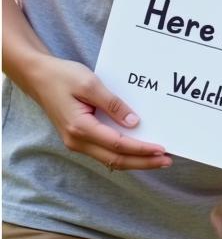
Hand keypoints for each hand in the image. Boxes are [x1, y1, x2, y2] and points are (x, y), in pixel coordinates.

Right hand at [29, 55, 170, 170]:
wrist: (38, 77)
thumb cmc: (62, 77)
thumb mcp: (91, 84)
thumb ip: (113, 104)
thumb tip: (134, 122)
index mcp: (80, 128)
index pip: (118, 144)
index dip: (142, 149)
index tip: (162, 149)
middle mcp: (77, 141)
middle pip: (115, 159)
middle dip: (143, 162)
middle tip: (166, 161)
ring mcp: (76, 142)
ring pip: (109, 159)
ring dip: (134, 160)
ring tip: (157, 159)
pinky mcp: (78, 138)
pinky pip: (104, 152)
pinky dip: (123, 154)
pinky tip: (137, 150)